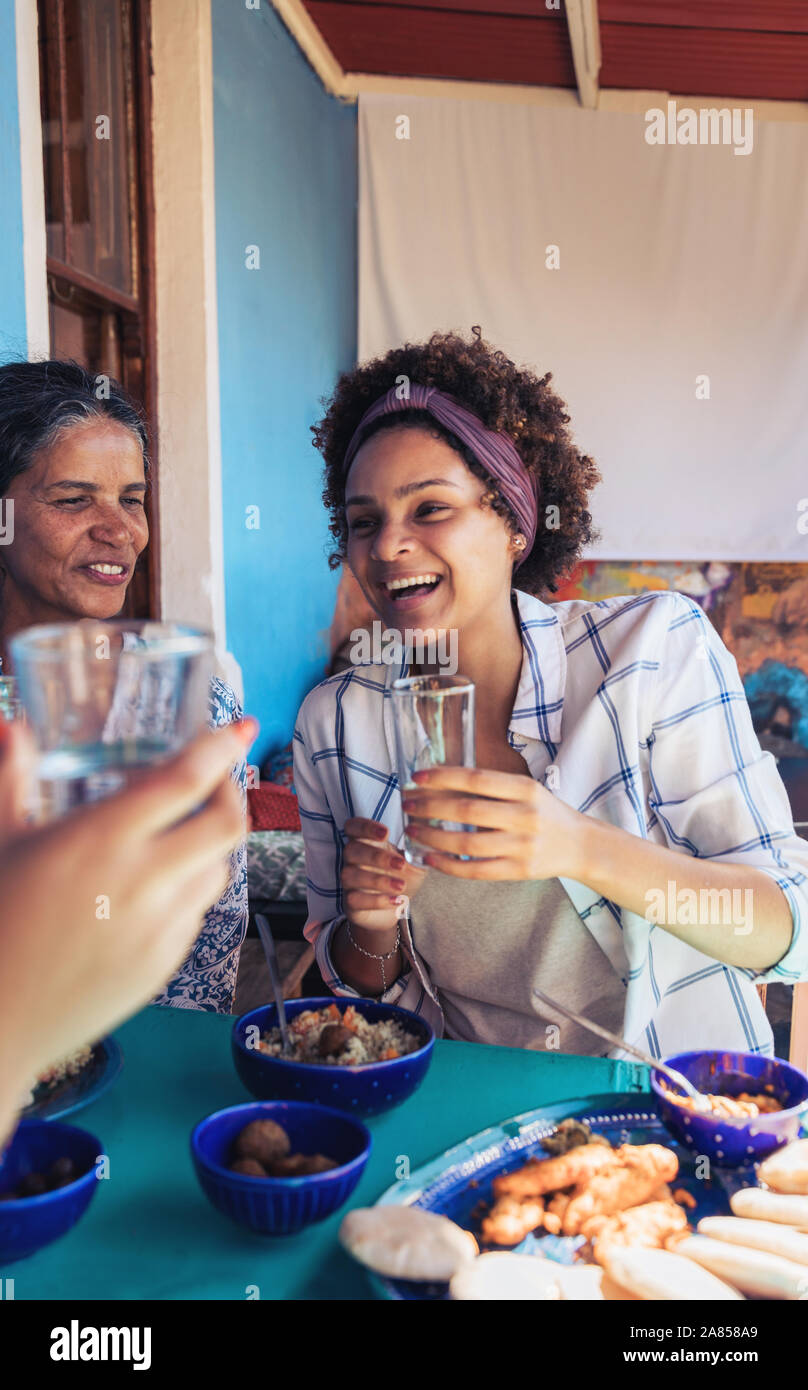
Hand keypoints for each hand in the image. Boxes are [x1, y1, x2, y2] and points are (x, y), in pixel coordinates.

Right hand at [0, 718, 254, 1102]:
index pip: (185, 781)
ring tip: (177, 835)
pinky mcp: (167, 964)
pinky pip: (197, 913)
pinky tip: (151, 888)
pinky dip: (187, 890)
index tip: (240, 729)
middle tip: (216, 780)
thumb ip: (11, 777)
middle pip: (227, 825)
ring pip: (218, 870)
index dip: (220, 749)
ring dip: (208, 844)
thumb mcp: (0, 840)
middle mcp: (143, 881)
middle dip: (231, 793)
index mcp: (101, 840)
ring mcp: (161, 927)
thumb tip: (10, 727)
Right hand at [341, 817, 425, 930]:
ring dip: (377, 880)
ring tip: (401, 886)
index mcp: (366, 842)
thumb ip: (419, 849)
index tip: (386, 833)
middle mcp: (353, 860)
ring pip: (350, 875)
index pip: (353, 827)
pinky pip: (354, 899)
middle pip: (351, 850)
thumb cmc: (403, 877)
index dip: (364, 827)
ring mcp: (349, 881)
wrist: (398, 907)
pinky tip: (396, 900)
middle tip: (401, 864)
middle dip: (376, 856)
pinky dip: (376, 900)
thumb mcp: (415, 861)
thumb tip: (428, 837)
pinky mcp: (351, 903)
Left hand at [401, 766, 586, 880]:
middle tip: (407, 804)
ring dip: (433, 837)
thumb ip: (493, 787)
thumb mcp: (528, 790)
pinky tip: (430, 858)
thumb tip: (442, 781)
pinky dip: (448, 865)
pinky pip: (476, 871)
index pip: (477, 779)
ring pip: (467, 844)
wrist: (581, 845)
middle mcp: (525, 816)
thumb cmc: (546, 812)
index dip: (443, 777)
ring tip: (413, 830)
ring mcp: (522, 846)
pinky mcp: (519, 871)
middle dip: (430, 807)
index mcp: (526, 789)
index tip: (417, 777)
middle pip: (467, 811)